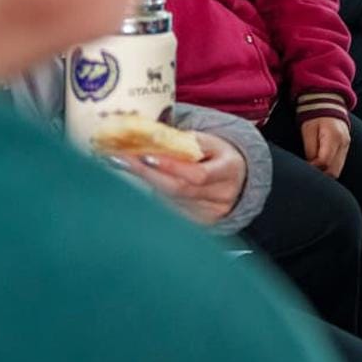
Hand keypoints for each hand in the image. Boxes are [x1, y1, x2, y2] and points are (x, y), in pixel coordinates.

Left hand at [110, 132, 246, 224]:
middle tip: (121, 159)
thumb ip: (188, 141)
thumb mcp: (212, 142)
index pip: (198, 174)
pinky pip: (171, 210)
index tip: (146, 156)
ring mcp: (210, 214)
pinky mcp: (199, 225)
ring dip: (146, 184)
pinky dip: (155, 196)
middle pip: (178, 190)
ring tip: (126, 165)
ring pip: (170, 201)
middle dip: (147, 174)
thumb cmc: (220, 157)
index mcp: (229, 170)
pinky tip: (145, 184)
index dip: (171, 167)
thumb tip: (154, 137)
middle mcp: (221, 196)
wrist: (239, 180)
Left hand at [300, 117, 350, 177]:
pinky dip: (329, 169)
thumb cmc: (315, 117)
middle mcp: (343, 143)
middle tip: (307, 173)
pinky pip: (338, 165)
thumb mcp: (308, 131)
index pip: (324, 162)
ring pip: (337, 171)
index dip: (312, 168)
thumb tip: (310, 167)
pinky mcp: (345, 148)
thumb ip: (309, 150)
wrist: (328, 104)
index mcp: (334, 137)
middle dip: (320, 175)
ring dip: (324, 174)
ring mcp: (346, 146)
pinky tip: (319, 166)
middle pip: (333, 171)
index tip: (303, 169)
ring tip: (312, 170)